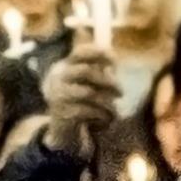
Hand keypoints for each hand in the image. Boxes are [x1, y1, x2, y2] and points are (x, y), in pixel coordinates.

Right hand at [41, 45, 120, 159]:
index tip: (115, 61)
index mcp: (66, 66)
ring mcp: (59, 95)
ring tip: (114, 110)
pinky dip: (101, 115)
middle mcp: (59, 78)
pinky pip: (87, 111)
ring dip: (106, 102)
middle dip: (107, 81)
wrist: (60, 127)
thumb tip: (114, 58)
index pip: (80, 53)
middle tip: (121, 92)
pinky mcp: (63, 113)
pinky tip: (106, 119)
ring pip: (88, 93)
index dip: (97, 53)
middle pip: (86, 72)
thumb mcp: (84, 83)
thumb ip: (97, 70)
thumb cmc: (78, 100)